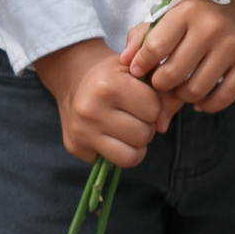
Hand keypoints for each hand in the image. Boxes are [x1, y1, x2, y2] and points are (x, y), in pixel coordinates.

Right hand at [34, 37, 172, 167]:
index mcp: (107, 85)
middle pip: (143, 134)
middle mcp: (90, 109)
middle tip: (132, 114)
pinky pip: (115, 163)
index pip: (153, 109)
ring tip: (125, 127)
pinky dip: (120, 153)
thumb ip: (162, 92)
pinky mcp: (75, 147)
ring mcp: (81, 131)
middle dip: (144, 126)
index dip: (152, 104)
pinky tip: (112, 136)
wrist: (71, 76)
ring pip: (132, 156)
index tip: (140, 97)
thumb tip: (162, 127)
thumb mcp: (137, 70)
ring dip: (134, 143)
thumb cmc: (112, 75)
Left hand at [121, 0, 234, 113]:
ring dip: (183, 96)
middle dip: (160, 85)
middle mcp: (209, 29)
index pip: (154, 47)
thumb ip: (143, 35)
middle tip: (161, 83)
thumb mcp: (172, 14)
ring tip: (181, 90)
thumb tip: (124, 62)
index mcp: (185, 13)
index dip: (142, 64)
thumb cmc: (203, 13)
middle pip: (173, 74)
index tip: (138, 71)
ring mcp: (232, 47)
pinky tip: (201, 101)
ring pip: (196, 89)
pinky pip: (225, 97)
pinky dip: (208, 105)